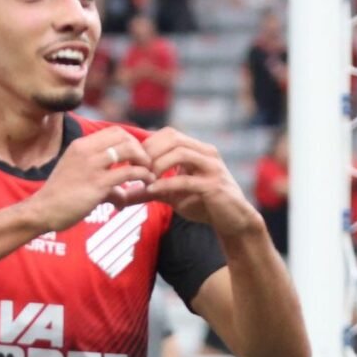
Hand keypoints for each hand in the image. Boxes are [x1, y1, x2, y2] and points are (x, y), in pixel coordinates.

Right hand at [26, 126, 154, 231]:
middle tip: (146, 165)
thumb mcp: (77, 178)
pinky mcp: (98, 184)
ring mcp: (92, 166)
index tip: (137, 156)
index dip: (131, 141)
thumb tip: (122, 196)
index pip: (114, 132)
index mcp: (80, 145)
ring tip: (149, 174)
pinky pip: (129, 173)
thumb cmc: (59, 197)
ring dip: (144, 161)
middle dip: (140, 149)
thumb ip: (102, 180)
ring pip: (129, 151)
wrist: (42, 210)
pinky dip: (143, 176)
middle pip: (124, 137)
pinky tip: (146, 184)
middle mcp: (86, 151)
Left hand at [134, 128, 261, 236]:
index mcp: (197, 150)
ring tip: (144, 179)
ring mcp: (212, 167)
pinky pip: (187, 179)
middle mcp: (206, 153)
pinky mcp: (214, 185)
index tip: (131, 160)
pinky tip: (153, 190)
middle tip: (134, 167)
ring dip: (158, 165)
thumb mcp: (173, 196)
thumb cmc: (203, 205)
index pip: (168, 134)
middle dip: (150, 151)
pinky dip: (167, 183)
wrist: (233, 222)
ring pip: (180, 153)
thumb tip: (123, 196)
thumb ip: (151, 191)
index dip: (147, 144)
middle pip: (173, 138)